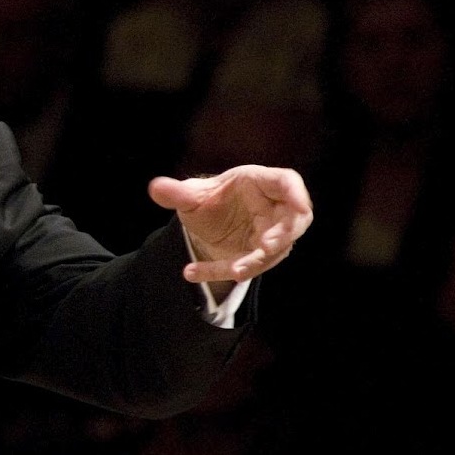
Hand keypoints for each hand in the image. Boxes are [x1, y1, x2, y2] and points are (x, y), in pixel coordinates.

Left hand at [149, 165, 311, 283]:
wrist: (205, 224)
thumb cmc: (208, 201)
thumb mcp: (191, 196)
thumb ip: (176, 193)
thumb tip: (155, 187)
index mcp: (259, 182)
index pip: (287, 182)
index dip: (297, 194)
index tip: (300, 207)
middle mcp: (272, 208)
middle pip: (293, 221)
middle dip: (284, 235)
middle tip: (266, 248)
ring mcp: (270, 233)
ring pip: (273, 251)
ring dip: (254, 262)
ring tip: (232, 271)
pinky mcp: (259, 256)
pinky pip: (245, 266)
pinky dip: (220, 271)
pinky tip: (192, 272)